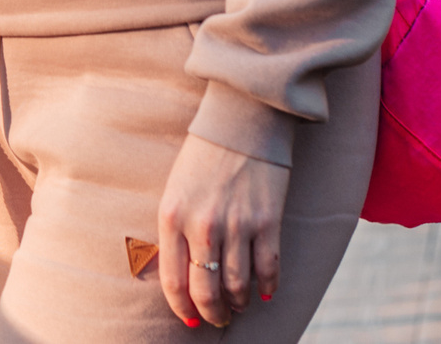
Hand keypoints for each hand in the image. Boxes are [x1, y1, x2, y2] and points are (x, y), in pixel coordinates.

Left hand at [157, 133, 288, 328]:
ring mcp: (237, 224)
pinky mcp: (268, 221)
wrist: (241, 120)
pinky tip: (265, 293)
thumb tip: (180, 274)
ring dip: (239, 303)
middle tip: (218, 318)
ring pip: (237, 285)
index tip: (190, 319)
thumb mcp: (175, 190)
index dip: (182, 307)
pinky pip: (268, 268)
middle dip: (212, 313)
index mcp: (172, 216)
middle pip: (206, 290)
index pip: (173, 280)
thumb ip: (175, 229)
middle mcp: (202, 225)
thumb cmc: (203, 155)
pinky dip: (268, 287)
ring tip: (239, 305)